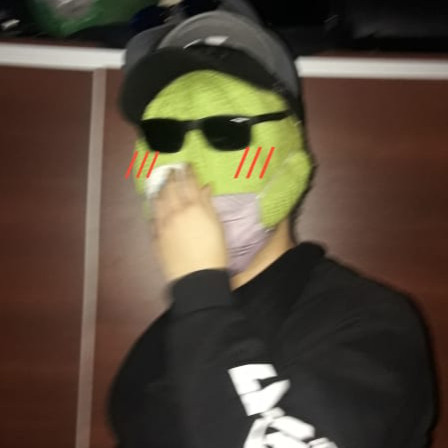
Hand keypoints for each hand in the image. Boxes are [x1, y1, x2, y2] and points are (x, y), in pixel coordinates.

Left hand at [150, 165, 227, 283]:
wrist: (197, 278)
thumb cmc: (214, 252)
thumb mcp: (217, 226)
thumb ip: (208, 204)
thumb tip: (205, 187)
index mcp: (193, 207)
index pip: (188, 183)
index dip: (187, 172)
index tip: (186, 165)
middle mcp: (175, 212)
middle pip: (170, 188)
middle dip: (171, 176)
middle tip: (171, 170)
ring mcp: (163, 224)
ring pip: (157, 201)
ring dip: (159, 190)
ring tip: (160, 184)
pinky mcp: (156, 237)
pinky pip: (152, 218)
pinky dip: (154, 209)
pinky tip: (155, 206)